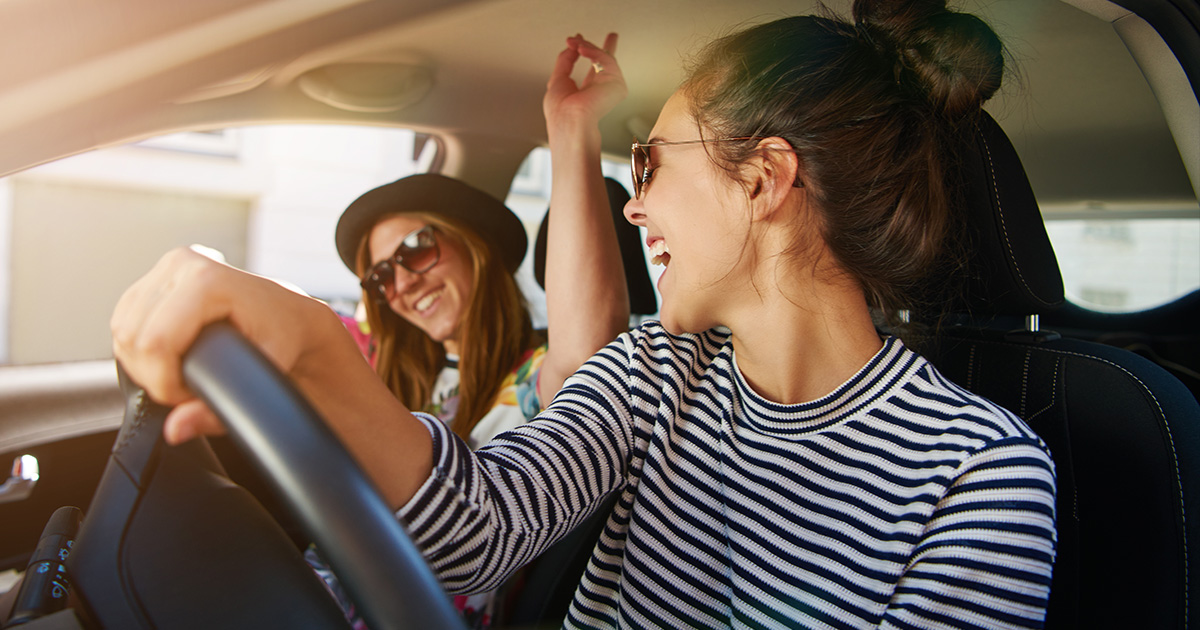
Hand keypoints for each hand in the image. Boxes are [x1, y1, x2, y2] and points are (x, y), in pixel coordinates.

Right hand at [110, 246, 328, 443]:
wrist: (294, 315)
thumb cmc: (285, 338)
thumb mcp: (264, 374)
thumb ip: (218, 410)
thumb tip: (176, 428)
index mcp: (207, 280)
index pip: (153, 342)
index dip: (164, 381)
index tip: (191, 395)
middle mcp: (183, 264)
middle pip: (131, 337)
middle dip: (154, 375)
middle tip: (191, 388)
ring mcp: (166, 267)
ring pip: (121, 329)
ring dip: (144, 363)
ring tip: (186, 372)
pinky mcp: (155, 278)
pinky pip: (124, 320)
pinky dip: (140, 348)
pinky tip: (173, 356)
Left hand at [543, 33, 625, 139]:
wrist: (569, 120)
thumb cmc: (561, 112)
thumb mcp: (558, 80)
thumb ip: (565, 61)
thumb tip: (573, 45)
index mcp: (588, 91)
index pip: (595, 68)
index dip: (590, 52)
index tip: (581, 41)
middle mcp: (601, 89)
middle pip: (607, 61)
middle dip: (597, 46)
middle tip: (580, 36)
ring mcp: (611, 87)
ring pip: (603, 58)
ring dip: (587, 48)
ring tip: (576, 44)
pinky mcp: (617, 85)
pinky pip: (607, 60)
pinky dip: (593, 53)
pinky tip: (582, 50)